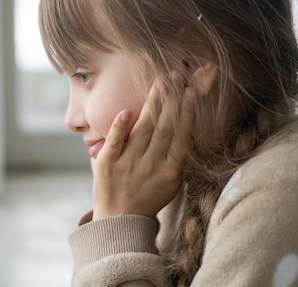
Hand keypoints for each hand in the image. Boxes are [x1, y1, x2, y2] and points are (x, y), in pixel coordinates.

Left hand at [91, 72, 195, 219]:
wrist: (120, 221)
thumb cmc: (149, 196)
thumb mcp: (172, 182)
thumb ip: (178, 155)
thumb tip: (186, 123)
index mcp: (170, 171)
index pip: (181, 136)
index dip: (187, 113)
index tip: (190, 92)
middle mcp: (150, 166)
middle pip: (164, 128)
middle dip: (171, 100)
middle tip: (175, 76)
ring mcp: (128, 165)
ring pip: (142, 129)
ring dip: (152, 104)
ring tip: (159, 83)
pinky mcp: (107, 164)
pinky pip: (114, 141)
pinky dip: (120, 126)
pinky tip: (127, 111)